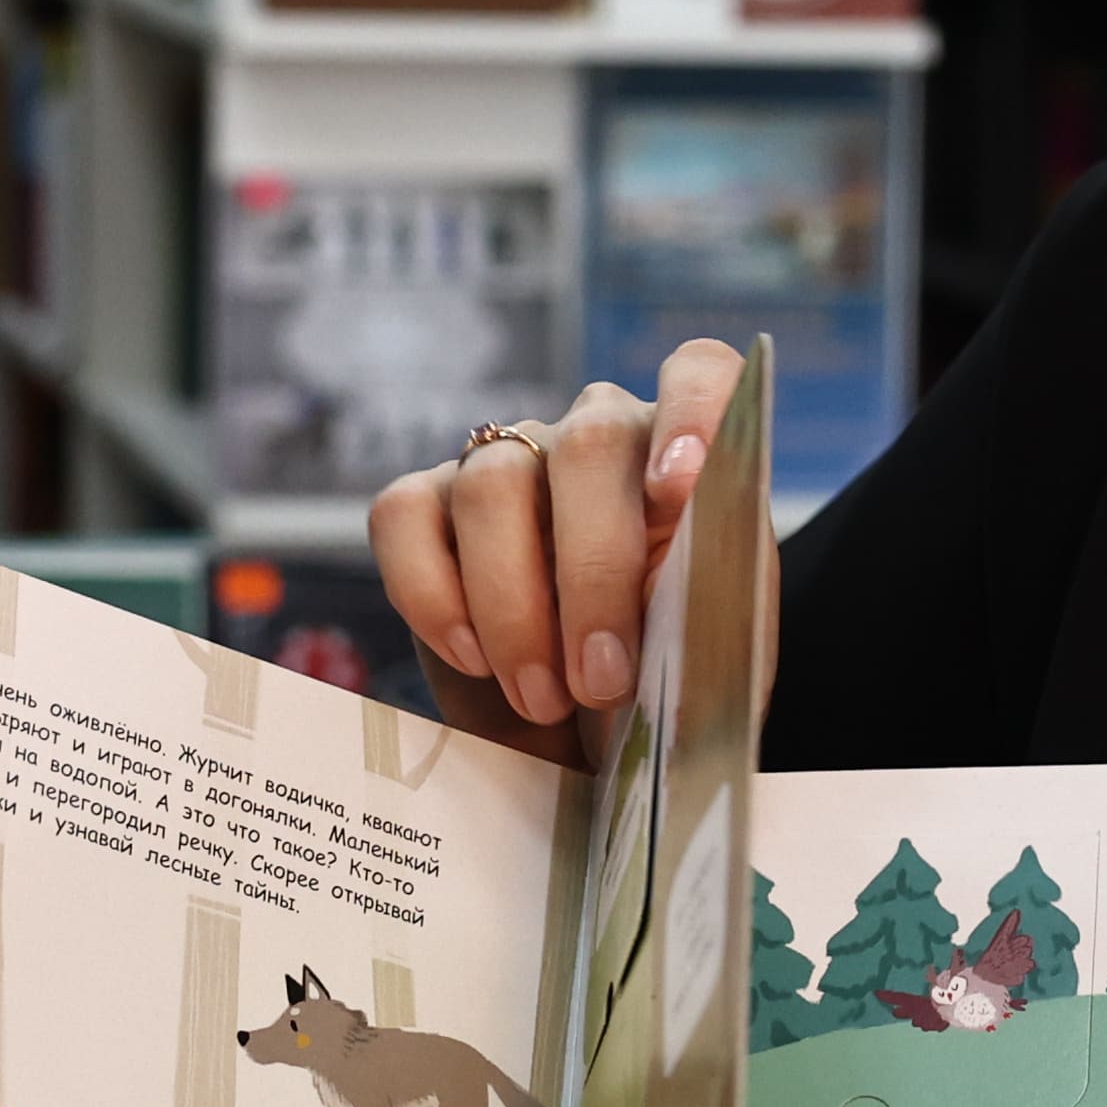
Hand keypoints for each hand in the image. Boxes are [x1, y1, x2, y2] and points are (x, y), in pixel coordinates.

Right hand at [368, 339, 748, 763]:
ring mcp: (505, 461)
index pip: (698, 375)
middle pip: (586, 449)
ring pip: (492, 485)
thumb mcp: (703, 663)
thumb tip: (661, 643)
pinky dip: (433, 596)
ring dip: (514, 607)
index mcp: (687, 456)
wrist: (580, 731)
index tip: (681, 487)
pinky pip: (403, 517)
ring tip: (542, 697)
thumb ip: (701, 629)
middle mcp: (596, 435)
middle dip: (593, 575)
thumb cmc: (657, 684)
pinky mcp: (425, 502)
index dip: (693, 412)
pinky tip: (474, 658)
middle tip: (601, 682)